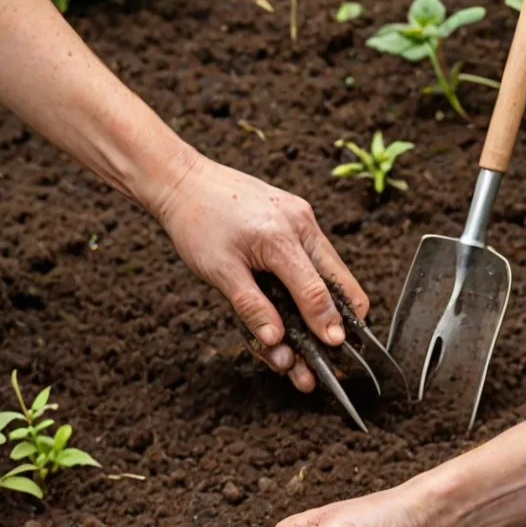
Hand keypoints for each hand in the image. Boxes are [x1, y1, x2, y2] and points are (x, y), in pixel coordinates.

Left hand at [159, 151, 368, 391]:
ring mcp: (303, 218)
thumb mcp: (219, 271)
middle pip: (340, 280)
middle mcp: (301, 224)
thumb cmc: (197, 223)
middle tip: (333, 346)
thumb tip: (276, 340)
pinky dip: (313, 282)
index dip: (327, 323)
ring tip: (314, 332)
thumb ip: (251, 307)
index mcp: (281, 237)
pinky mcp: (298, 217)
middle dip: (340, 317)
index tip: (336, 346)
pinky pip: (316, 256)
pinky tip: (299, 302)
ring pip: (332, 270)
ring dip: (327, 303)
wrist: (184, 180)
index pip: (315, 290)